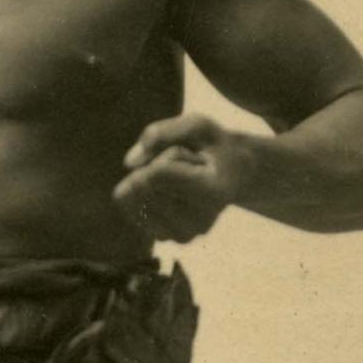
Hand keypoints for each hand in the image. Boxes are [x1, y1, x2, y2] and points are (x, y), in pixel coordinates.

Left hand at [113, 114, 251, 242]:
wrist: (234, 176)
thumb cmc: (214, 146)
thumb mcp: (198, 124)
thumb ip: (163, 132)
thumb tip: (129, 164)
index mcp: (212, 193)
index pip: (158, 173)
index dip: (162, 155)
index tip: (190, 155)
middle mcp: (199, 222)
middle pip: (142, 183)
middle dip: (153, 165)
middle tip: (185, 166)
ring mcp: (182, 235)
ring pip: (132, 196)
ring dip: (147, 179)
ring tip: (179, 178)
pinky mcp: (165, 238)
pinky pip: (128, 206)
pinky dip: (140, 192)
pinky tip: (168, 191)